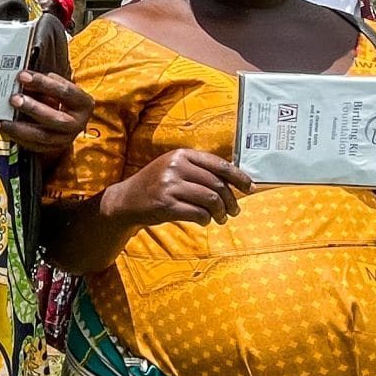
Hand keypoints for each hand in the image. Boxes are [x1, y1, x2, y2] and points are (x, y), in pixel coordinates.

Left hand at [0, 70, 93, 155]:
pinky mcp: (51, 149)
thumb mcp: (58, 87)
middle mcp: (77, 124)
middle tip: (13, 99)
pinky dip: (15, 137)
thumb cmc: (61, 99)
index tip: (22, 76)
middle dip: (32, 108)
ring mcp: (64, 139)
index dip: (43, 83)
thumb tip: (21, 78)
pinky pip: (32, 145)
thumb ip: (44, 83)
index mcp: (83, 104)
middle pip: (55, 118)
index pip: (65, 92)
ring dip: (18, 127)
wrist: (69, 119)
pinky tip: (2, 128)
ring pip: (41, 136)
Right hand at [102, 149, 252, 227]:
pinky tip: (204, 221)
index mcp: (181, 154)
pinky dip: (206, 219)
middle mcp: (175, 166)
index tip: (250, 188)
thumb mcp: (173, 169)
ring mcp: (169, 185)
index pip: (219, 164)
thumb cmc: (155, 186)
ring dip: (220, 212)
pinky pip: (198, 213)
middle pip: (217, 184)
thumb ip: (199, 170)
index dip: (239, 177)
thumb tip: (234, 181)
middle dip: (231, 201)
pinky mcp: (166, 204)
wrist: (125, 201)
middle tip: (234, 211)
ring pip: (210, 199)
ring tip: (221, 218)